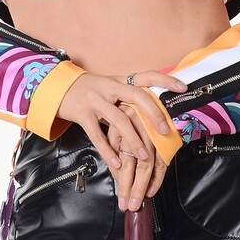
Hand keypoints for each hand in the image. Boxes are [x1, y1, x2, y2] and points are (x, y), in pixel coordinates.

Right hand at [58, 70, 182, 212]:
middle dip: (153, 115)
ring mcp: (95, 100)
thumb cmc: (89, 91)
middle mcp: (110, 87)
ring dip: (134, 141)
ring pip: (119, 120)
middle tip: (164, 132)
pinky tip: (118, 163)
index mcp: (120, 80)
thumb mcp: (110, 87)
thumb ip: (129, 96)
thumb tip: (155, 110)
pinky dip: (109, 151)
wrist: (57, 87)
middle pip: (137, 97)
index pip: (147, 76)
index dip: (165, 81)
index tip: (182, 87)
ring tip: (144, 157)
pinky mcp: (82, 114)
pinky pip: (98, 135)